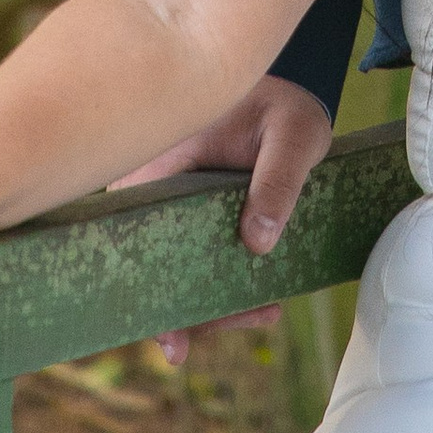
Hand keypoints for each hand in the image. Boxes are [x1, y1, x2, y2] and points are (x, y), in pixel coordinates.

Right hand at [111, 73, 335, 365]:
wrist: (277, 91)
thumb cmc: (279, 104)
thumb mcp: (294, 132)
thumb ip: (279, 180)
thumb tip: (258, 242)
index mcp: (158, 165)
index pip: (138, 241)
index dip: (149, 297)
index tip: (172, 341)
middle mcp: (151, 193)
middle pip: (154, 271)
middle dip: (193, 312)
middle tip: (251, 319)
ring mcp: (166, 211)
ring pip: (175, 275)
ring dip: (215, 305)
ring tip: (268, 311)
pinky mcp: (185, 222)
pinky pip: (192, 265)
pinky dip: (223, 290)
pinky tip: (264, 304)